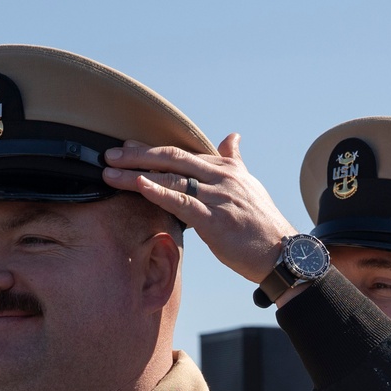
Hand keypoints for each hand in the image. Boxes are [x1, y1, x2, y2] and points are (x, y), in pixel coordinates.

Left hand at [103, 133, 297, 284]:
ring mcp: (217, 197)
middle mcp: (219, 177)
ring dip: (135, 173)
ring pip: (170, 178)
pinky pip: (181, 202)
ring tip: (109, 172)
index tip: (126, 147)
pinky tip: (137, 184)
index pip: (181, 153)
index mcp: (224, 168)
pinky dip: (158, 191)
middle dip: (136, 155)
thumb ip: (234, 160)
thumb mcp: (249, 185)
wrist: (282, 253)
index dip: (150, 149)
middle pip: (170, 158)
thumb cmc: (262, 224)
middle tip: (108, 154)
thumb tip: (232, 137)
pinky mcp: (214, 220)